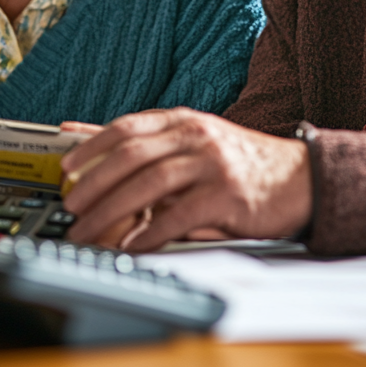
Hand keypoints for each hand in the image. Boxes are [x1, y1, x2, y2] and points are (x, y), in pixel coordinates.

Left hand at [61, 108, 311, 250]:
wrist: (300, 179)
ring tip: (89, 231)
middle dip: (94, 183)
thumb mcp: (194, 142)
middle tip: (70, 208)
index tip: (66, 168)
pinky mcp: (228, 195)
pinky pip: (181, 214)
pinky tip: (133, 245)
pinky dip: (152, 231)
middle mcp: (197, 136)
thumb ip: (146, 141)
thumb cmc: (240, 164)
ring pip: (151, 183)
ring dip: (113, 210)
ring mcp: (213, 164)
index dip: (91, 146)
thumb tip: (80, 134)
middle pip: (133, 155)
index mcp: (184, 121)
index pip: (128, 126)